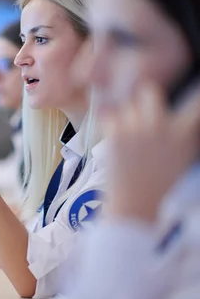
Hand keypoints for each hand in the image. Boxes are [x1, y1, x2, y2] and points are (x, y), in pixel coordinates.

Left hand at [104, 81, 199, 221]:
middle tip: (143, 114)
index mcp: (183, 133)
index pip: (195, 103)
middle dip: (145, 99)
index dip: (191, 98)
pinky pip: (108, 116)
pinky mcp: (114, 136)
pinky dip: (109, 123)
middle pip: (149, 91)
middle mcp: (160, 126)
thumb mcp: (183, 158)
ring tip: (128, 132)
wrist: (136, 208)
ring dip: (126, 113)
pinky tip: (114, 135)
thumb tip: (183, 121)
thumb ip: (183, 135)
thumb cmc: (162, 188)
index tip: (186, 98)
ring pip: (126, 105)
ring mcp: (134, 129)